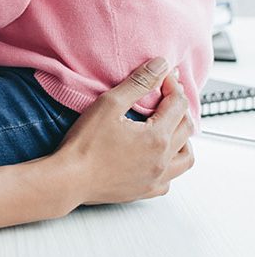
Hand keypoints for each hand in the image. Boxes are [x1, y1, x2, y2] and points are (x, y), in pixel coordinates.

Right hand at [54, 57, 194, 207]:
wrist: (70, 179)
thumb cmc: (85, 144)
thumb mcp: (109, 104)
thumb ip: (138, 83)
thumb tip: (160, 66)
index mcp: (158, 137)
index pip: (177, 104)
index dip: (172, 85)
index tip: (163, 76)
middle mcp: (163, 159)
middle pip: (187, 128)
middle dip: (180, 107)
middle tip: (167, 95)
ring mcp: (157, 178)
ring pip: (186, 157)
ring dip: (184, 138)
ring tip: (172, 127)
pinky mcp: (146, 190)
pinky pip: (171, 178)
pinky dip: (171, 164)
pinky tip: (159, 158)